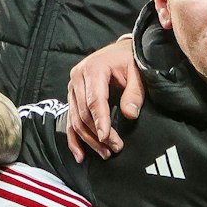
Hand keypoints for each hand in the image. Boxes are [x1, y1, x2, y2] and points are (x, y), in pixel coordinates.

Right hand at [66, 37, 139, 161]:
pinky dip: (74, 139)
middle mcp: (77, 78)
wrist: (120, 52)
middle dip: (98, 134)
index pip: (95, 100)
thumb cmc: (129, 61)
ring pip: (75, 119)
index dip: (100, 120)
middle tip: (115, 148)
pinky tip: (80, 155)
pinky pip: (70, 120)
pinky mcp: (72, 96)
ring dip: (88, 140)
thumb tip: (130, 115)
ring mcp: (72, 88)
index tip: (106, 137)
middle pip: (84, 113)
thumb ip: (134, 93)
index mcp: (93, 69)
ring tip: (104, 153)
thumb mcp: (137, 72)